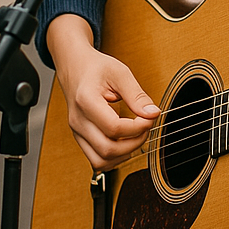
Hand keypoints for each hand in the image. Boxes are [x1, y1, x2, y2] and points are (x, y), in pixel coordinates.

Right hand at [47, 14, 159, 171]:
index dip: (137, 127)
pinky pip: (96, 159)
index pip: (114, 128)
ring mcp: (77, 131)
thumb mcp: (120, 73)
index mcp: (86, 101)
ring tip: (137, 136)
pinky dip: (114, 157)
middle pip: (107, 149)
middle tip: (146, 127)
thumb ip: (136, 95)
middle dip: (134, 143)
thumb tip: (153, 113)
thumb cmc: (96, 68)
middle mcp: (78, 120)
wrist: (75, 67)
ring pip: (100, 161)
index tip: (150, 117)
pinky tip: (125, 142)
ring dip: (124, 154)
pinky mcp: (80, 137)